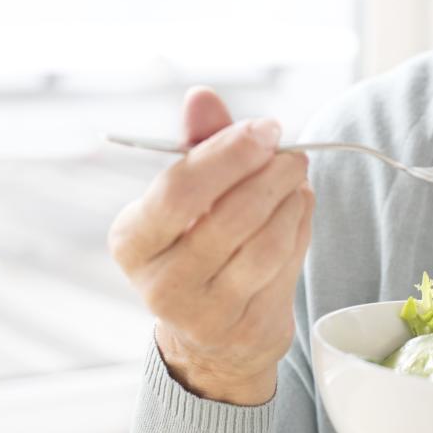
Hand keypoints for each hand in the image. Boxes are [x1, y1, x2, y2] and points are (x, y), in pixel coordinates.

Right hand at [108, 86, 313, 404]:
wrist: (211, 336)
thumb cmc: (197, 243)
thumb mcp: (189, 194)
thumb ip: (198, 143)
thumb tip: (202, 96)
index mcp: (132, 240)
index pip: (179, 190)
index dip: (228, 154)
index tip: (265, 128)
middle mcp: (160, 284)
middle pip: (228, 217)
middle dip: (270, 175)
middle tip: (293, 152)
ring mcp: (205, 315)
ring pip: (263, 244)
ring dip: (291, 200)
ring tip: (296, 178)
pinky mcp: (247, 330)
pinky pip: (285, 267)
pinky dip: (300, 228)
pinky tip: (298, 209)